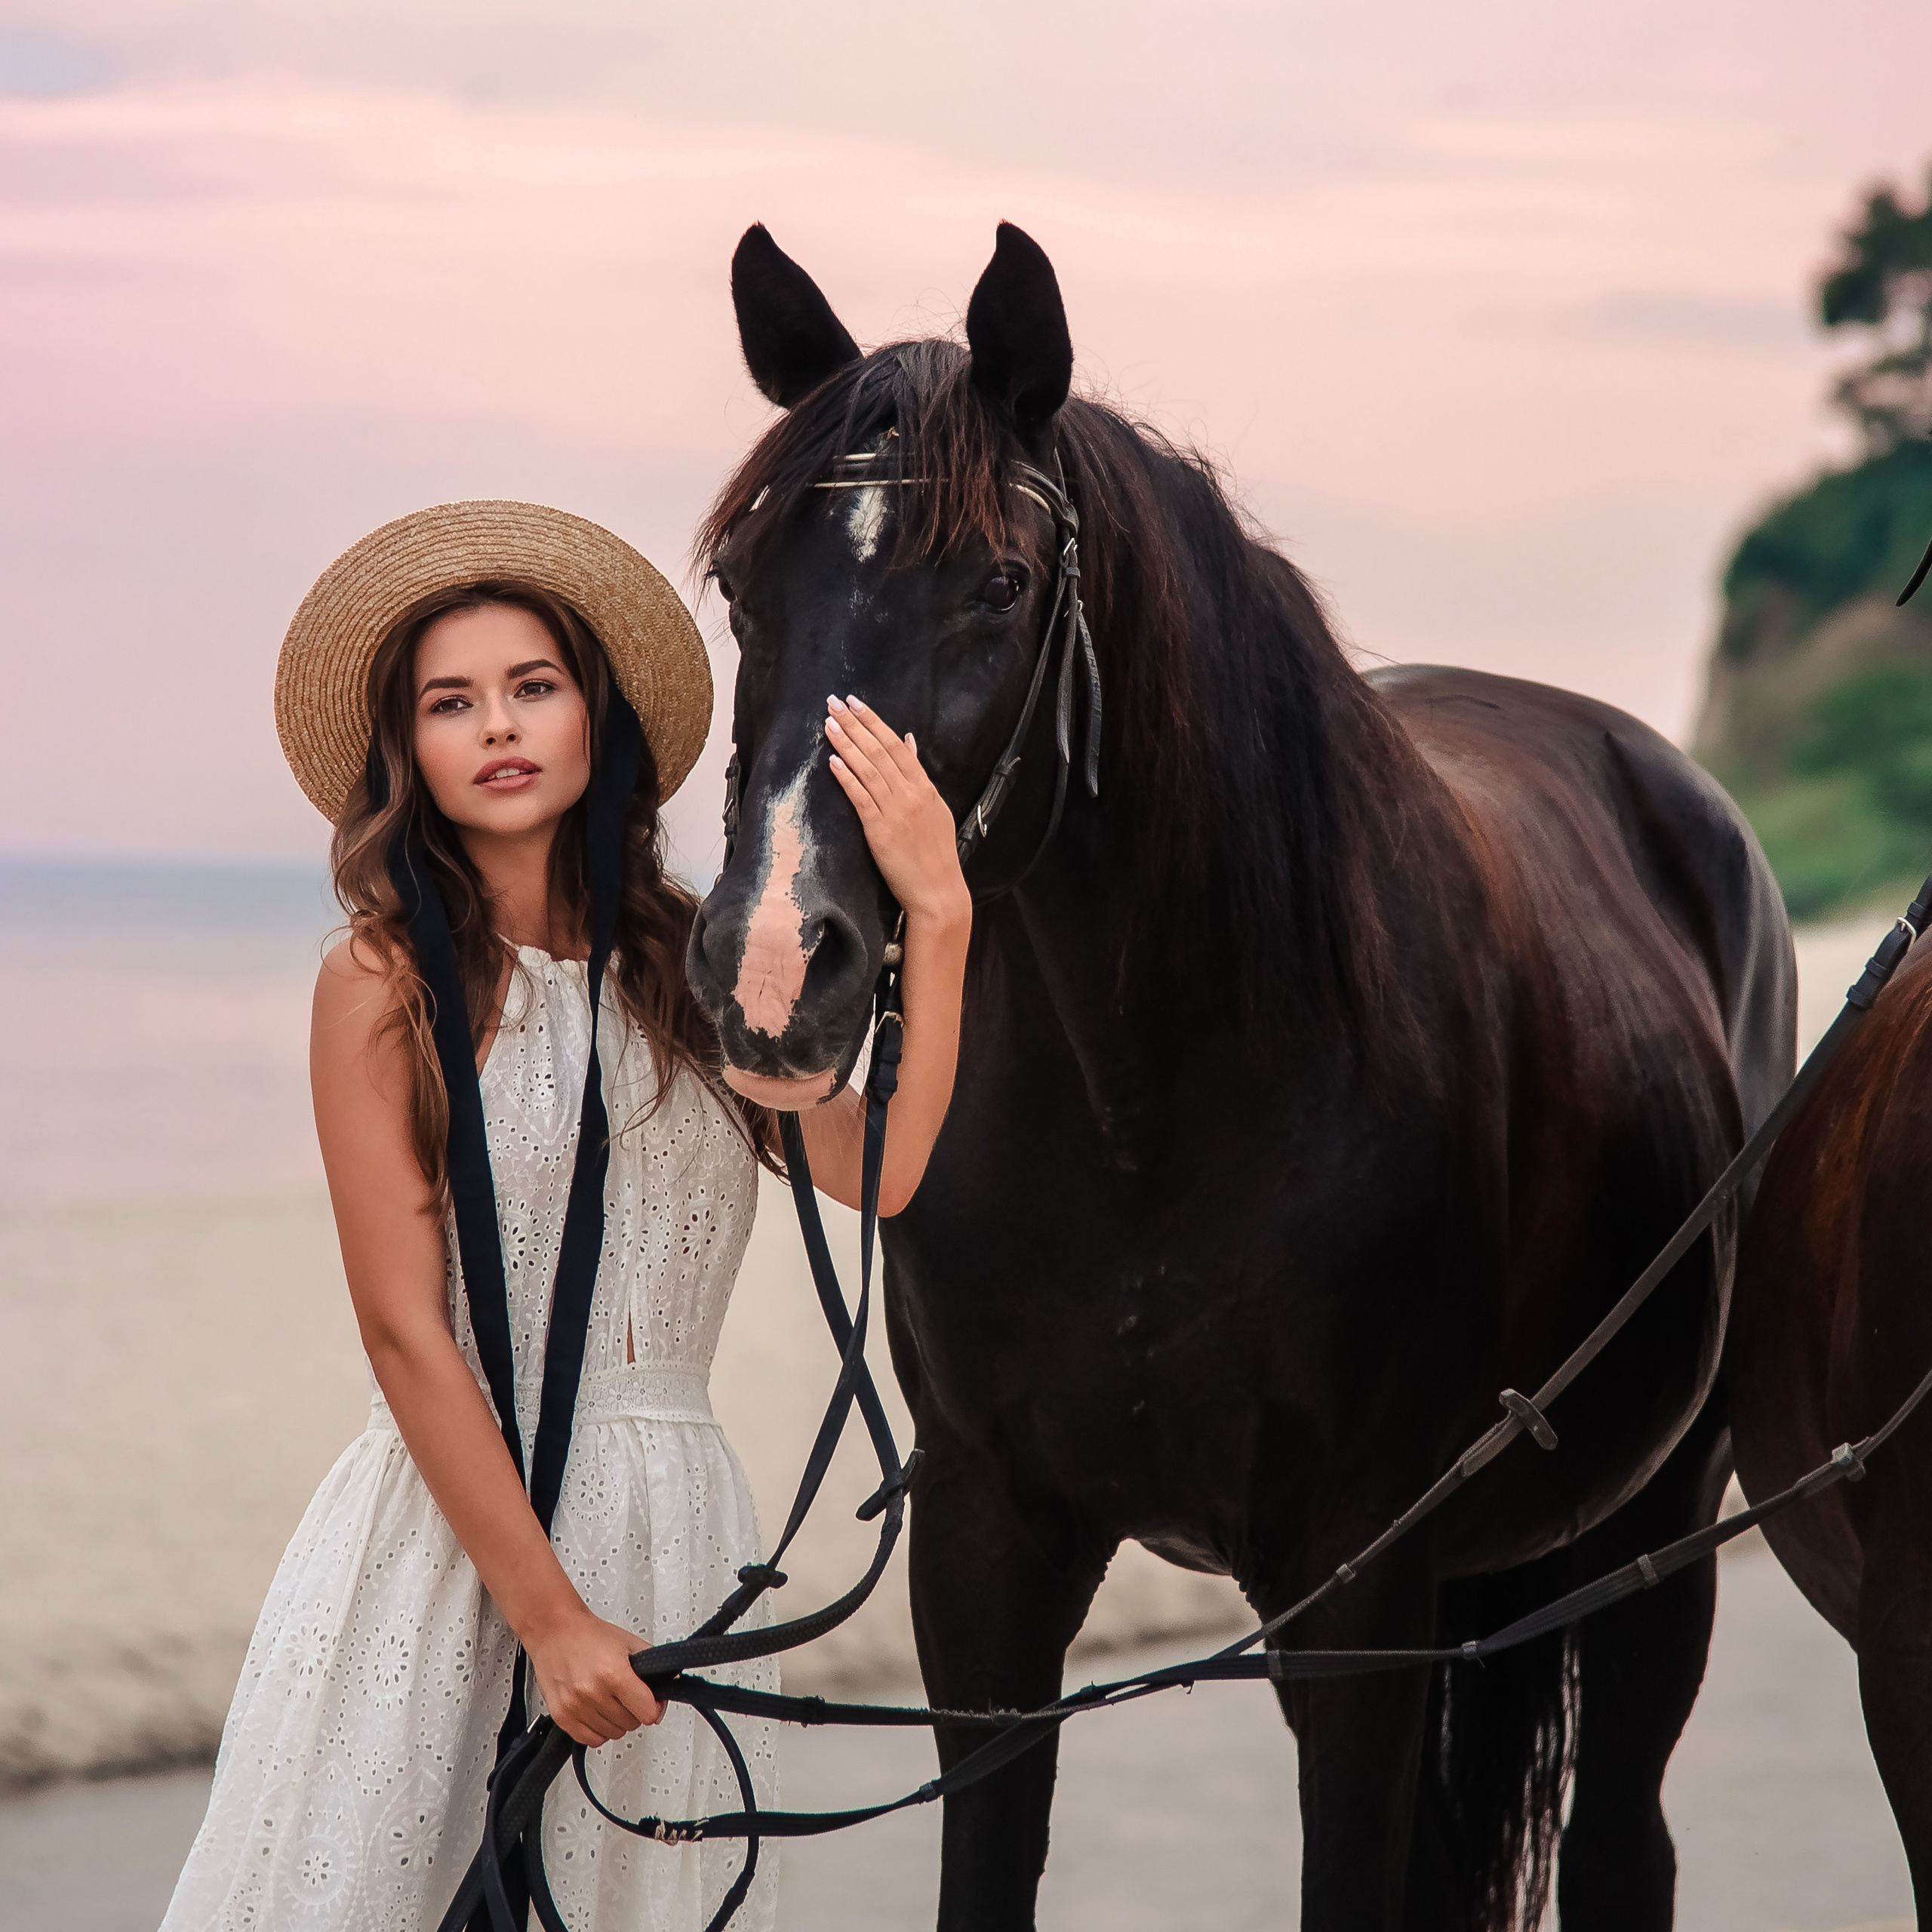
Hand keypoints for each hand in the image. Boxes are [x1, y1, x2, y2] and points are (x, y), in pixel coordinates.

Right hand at [525, 1605, 662, 1747]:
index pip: (647, 1712)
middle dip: (634, 1710)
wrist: (555, 1631)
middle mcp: (594, 1692)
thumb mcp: (630, 1643)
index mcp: (614, 1673)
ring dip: (615, 1721)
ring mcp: (576, 1707)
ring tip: (609, 1699)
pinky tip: (597, 1712)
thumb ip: (653, 1667)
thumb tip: (669, 1686)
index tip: (652, 1702)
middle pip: (631, 1724)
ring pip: (612, 1734)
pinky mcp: (562, 1717)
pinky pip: (590, 1740)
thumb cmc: (591, 1635)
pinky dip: (598, 1730)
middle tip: (626, 1694)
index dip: (654, 1707)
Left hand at [825, 695, 970, 927]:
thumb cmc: (936, 855)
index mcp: (925, 789)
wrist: (938, 891)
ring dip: (847, 744)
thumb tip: (908, 741)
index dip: (875, 723)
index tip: (856, 703)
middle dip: (855, 724)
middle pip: (880, 751)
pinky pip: (860, 798)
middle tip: (834, 702)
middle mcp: (911, 795)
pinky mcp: (880, 831)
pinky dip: (846, 777)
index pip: (898, 746)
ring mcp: (895, 812)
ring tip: (828, 724)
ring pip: (868, 769)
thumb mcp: (936, 810)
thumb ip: (920, 776)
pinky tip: (833, 762)